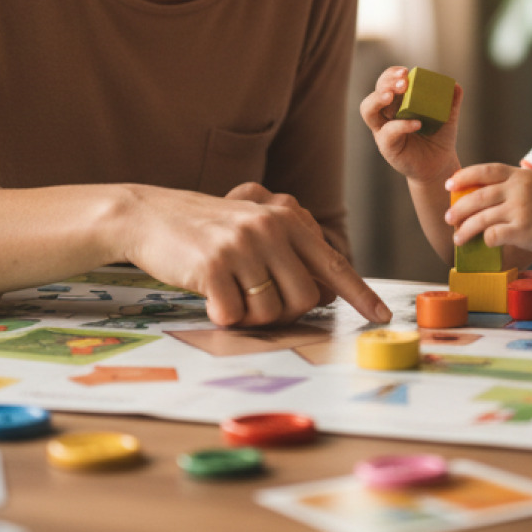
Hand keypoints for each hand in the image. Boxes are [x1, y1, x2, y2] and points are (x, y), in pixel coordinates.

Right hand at [117, 182, 390, 328]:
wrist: (149, 214)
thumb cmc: (206, 229)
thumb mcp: (254, 227)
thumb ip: (290, 251)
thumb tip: (327, 293)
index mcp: (288, 219)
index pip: (334, 264)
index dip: (360, 295)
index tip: (382, 317)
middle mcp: (271, 229)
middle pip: (304, 300)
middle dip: (283, 313)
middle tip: (254, 301)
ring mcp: (243, 247)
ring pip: (271, 313)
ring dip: (251, 317)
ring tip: (229, 292)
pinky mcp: (213, 266)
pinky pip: (234, 316)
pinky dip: (222, 315)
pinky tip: (208, 295)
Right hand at [359, 66, 461, 182]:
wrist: (439, 164)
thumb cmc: (439, 137)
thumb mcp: (448, 116)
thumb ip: (452, 101)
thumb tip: (455, 85)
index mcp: (398, 102)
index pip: (387, 82)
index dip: (392, 74)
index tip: (406, 71)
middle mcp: (386, 114)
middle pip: (375, 92)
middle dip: (386, 83)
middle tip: (403, 82)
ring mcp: (383, 130)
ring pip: (368, 110)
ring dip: (378, 99)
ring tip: (392, 95)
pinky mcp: (387, 147)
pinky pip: (388, 133)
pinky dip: (401, 125)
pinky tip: (417, 123)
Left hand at [444, 164, 531, 257]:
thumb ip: (512, 186)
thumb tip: (478, 197)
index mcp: (519, 175)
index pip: (485, 170)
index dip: (464, 176)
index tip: (449, 185)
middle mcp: (518, 189)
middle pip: (477, 196)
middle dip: (458, 209)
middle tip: (448, 218)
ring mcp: (521, 209)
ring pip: (481, 218)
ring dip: (465, 230)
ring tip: (458, 238)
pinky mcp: (523, 230)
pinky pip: (494, 235)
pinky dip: (486, 240)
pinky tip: (486, 243)